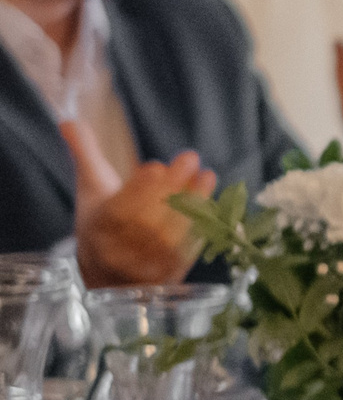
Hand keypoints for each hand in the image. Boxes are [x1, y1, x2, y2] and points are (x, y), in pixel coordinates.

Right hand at [66, 119, 208, 287]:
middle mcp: (118, 252)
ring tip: (207, 176)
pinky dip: (201, 229)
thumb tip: (69, 121)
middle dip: (170, 188)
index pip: (116, 210)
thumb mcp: (91, 187)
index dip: (137, 190)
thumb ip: (84, 154)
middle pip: (147, 221)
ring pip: (170, 238)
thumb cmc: (102, 220)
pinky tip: (214, 205)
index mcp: (97, 228)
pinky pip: (187, 255)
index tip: (155, 166)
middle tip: (190, 157)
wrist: (106, 272)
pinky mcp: (168, 278)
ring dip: (192, 206)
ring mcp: (144, 268)